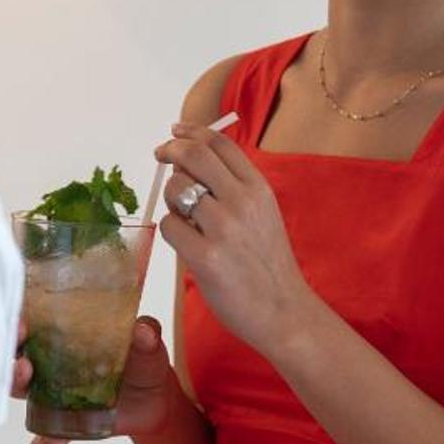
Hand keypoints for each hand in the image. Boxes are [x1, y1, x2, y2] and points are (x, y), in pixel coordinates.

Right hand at [11, 317, 181, 443]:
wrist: (157, 402)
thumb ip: (147, 334)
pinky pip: (45, 436)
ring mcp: (55, 395)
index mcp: (66, 338)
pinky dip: (43, 443)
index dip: (19, 322)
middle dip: (10, 356)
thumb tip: (143, 330)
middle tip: (23, 360)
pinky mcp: (66, 425)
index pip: (34, 324)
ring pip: (22, 393)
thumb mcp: (148, 345)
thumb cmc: (145, 363)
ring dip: (17, 388)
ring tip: (29, 387)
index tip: (20, 323)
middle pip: (16, 356)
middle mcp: (52, 364)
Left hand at [154, 123, 316, 356]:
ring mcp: (223, 229)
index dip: (191, 132)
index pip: (220, 144)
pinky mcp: (205, 257)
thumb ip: (234, 188)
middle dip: (170, 150)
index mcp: (259, 189)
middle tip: (159, 155)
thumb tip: (189, 162)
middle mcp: (242, 202)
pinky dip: (170, 230)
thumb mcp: (262, 214)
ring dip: (171, 198)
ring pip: (176, 190)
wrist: (284, 311)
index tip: (175, 132)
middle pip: (194, 156)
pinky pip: (169, 226)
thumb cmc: (267, 264)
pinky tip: (186, 243)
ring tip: (184, 217)